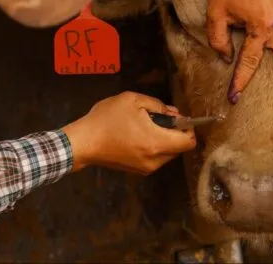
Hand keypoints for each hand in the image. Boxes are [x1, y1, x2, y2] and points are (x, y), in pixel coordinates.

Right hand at [62, 91, 195, 174]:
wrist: (83, 142)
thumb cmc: (107, 119)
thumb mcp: (132, 101)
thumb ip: (157, 105)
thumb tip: (173, 114)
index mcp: (157, 143)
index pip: (189, 142)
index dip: (188, 128)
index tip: (177, 117)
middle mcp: (155, 160)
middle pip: (179, 148)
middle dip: (174, 132)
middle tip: (158, 117)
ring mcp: (146, 168)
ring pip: (167, 153)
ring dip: (164, 139)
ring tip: (145, 125)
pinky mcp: (137, 171)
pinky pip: (155, 158)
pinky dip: (154, 147)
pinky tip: (137, 135)